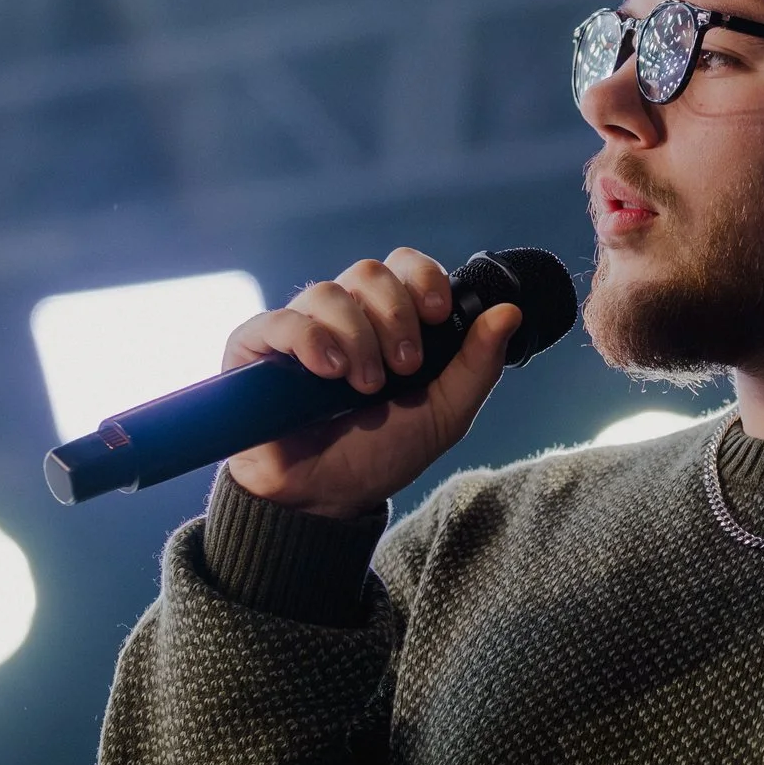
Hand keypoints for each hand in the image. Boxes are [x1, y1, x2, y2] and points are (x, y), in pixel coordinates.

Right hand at [222, 248, 519, 520]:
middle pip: (369, 272)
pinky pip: (279, 320)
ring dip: (357, 337)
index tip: (438, 315)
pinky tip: (329, 371)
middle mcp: (343, 315)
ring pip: (327, 293)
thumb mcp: (444, 413)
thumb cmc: (382, 453)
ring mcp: (298, 328)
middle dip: (395, 316)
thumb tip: (509, 312)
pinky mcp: (254, 349)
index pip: (404, 266)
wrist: (326, 498)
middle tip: (404, 367)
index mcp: (387, 320)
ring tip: (363, 385)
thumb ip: (477, 364)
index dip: (423, 279)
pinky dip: (309, 339)